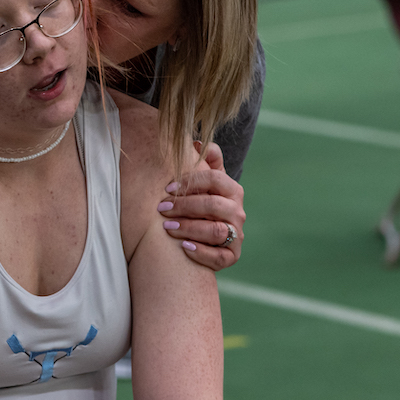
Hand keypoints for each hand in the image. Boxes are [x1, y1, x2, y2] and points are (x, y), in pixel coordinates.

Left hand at [158, 141, 244, 270]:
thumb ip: (205, 161)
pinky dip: (201, 253)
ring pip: (215, 231)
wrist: (209, 236)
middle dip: (185, 206)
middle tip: (161, 208)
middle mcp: (237, 212)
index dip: (191, 182)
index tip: (167, 187)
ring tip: (167, 227)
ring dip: (189, 228)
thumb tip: (198, 143)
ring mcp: (237, 235)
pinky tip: (183, 248)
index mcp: (232, 190)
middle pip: (213, 205)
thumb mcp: (205, 182)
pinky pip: (219, 256)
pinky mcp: (232, 256)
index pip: (215, 179)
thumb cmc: (202, 203)